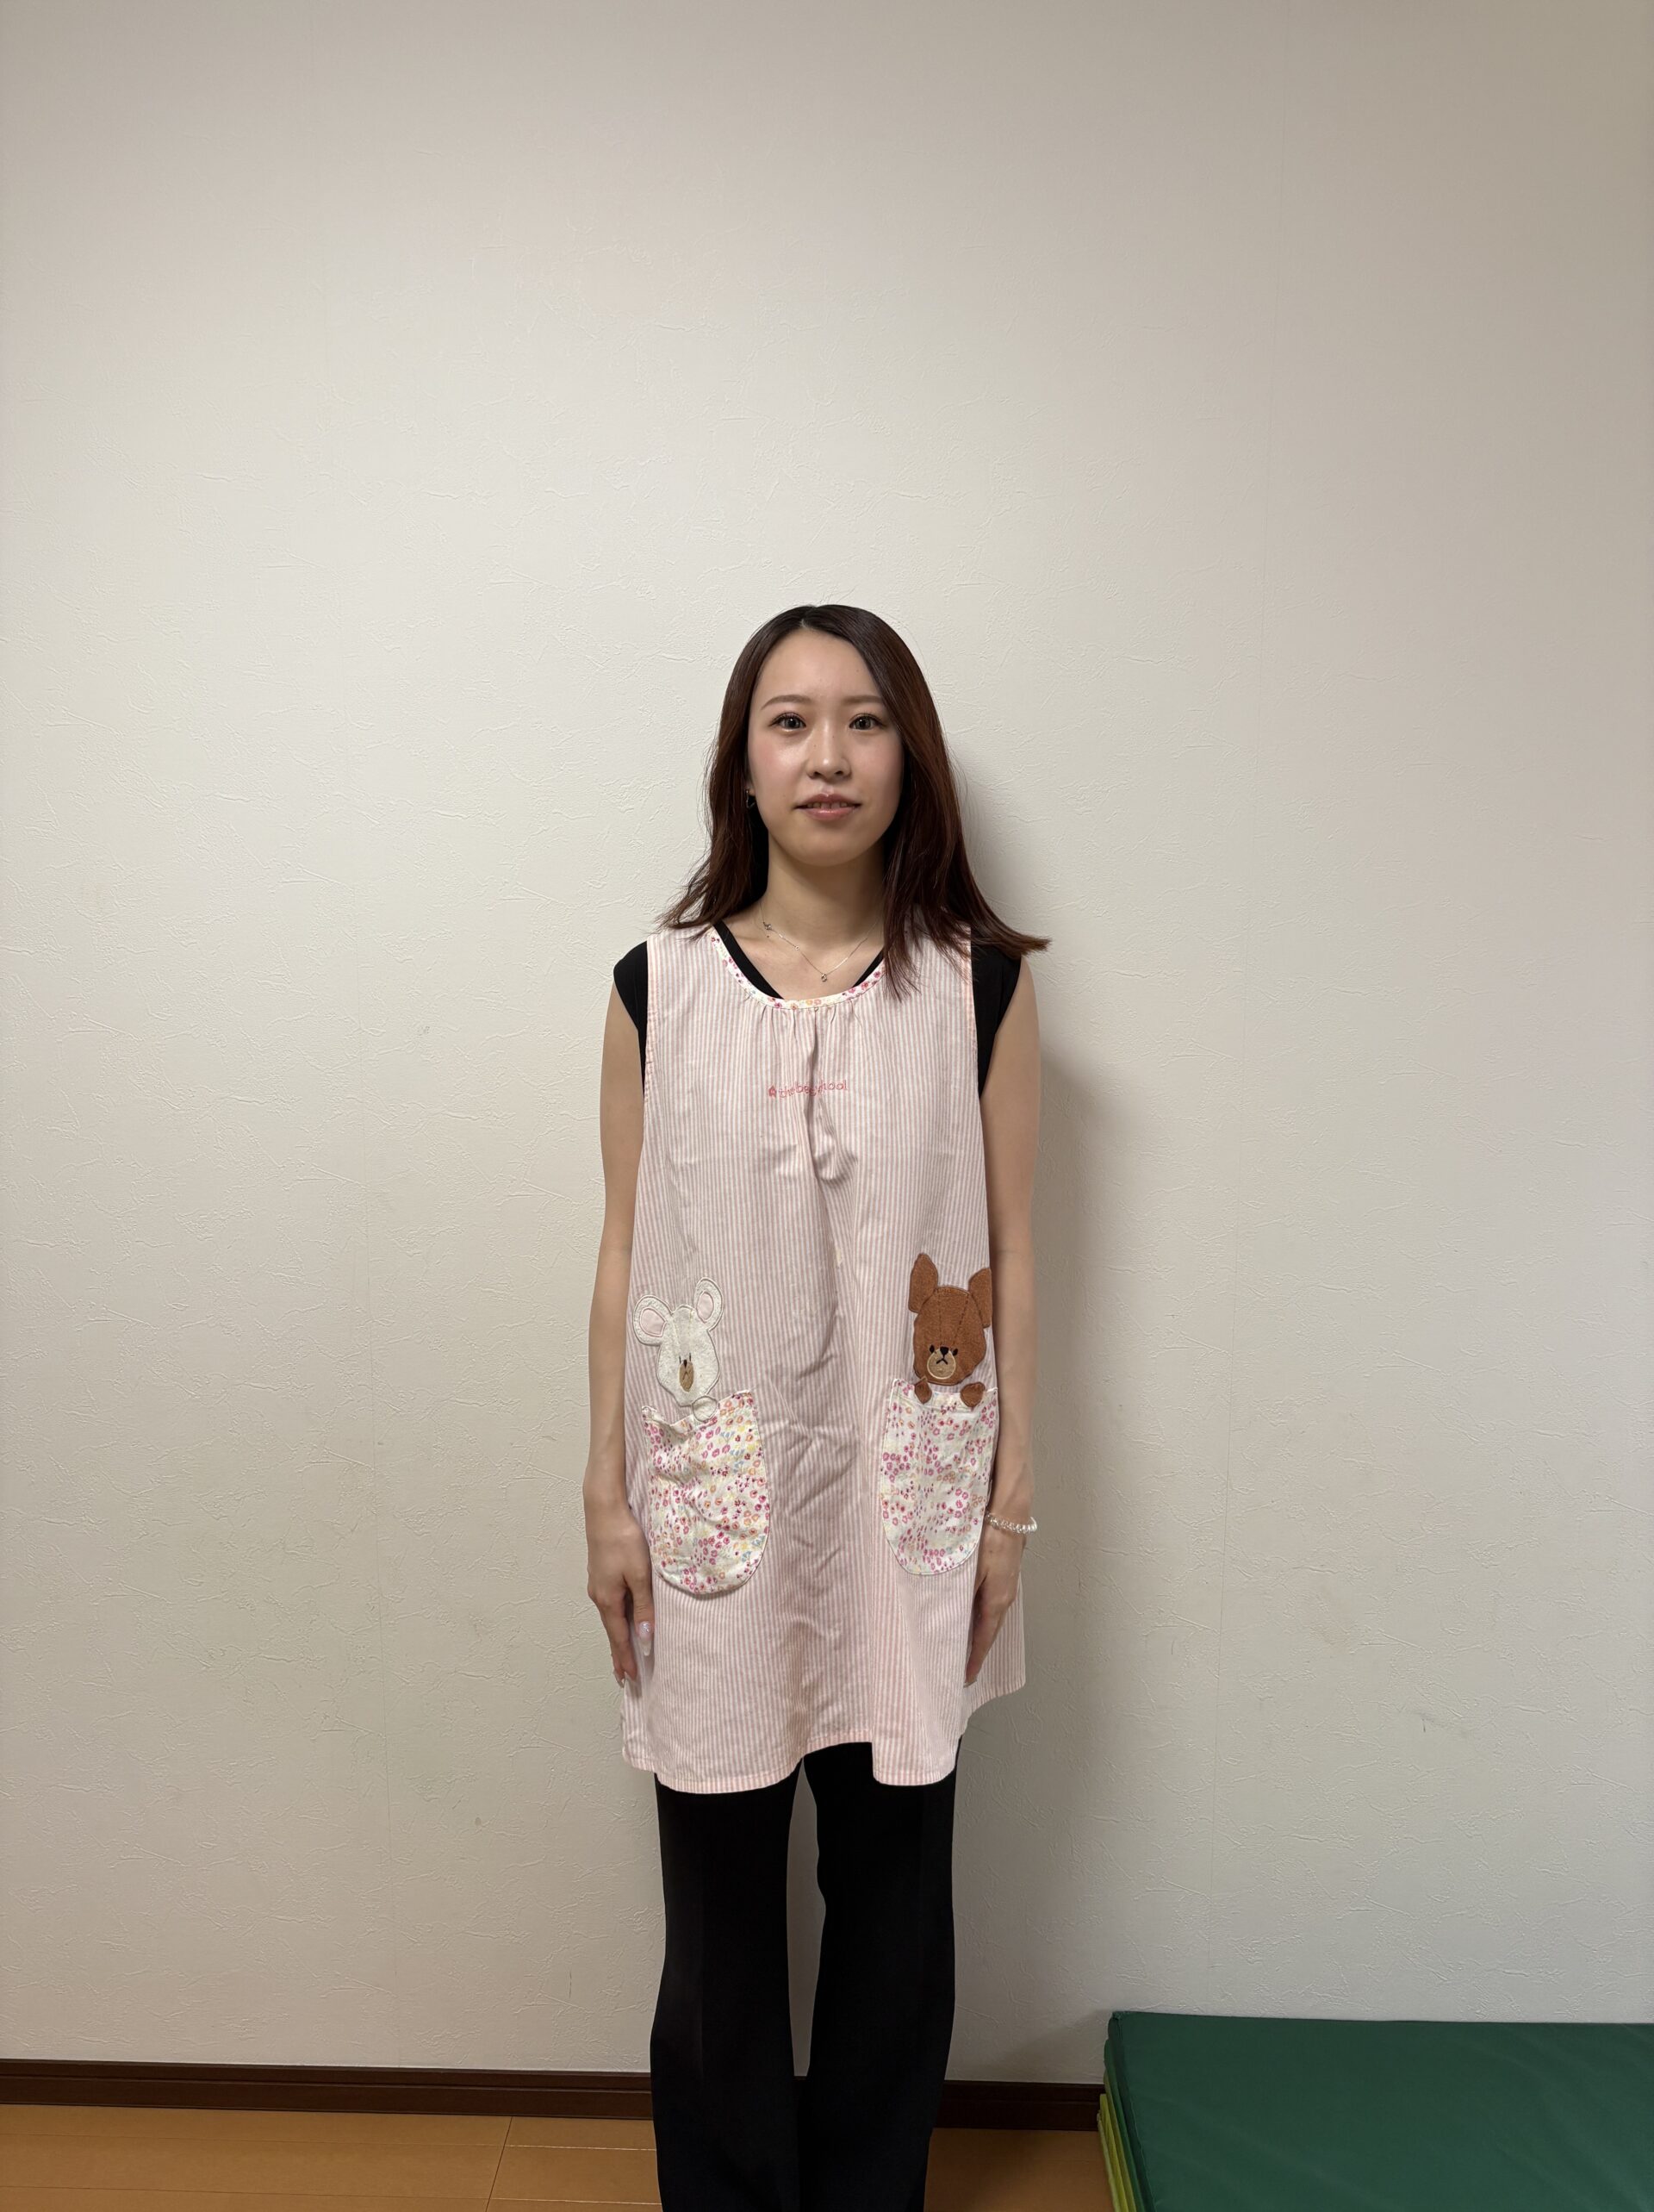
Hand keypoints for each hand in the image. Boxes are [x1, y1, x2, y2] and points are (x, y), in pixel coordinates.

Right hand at [585, 1491, 653, 1685]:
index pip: (619, 1637)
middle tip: (622, 1677)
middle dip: (619, 1654)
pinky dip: (616, 1620)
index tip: (630, 1679)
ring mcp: (598, 1585)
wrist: (604, 1511)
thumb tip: (645, 1639)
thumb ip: (644, 1607)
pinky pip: (611, 1605)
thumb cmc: (624, 1541)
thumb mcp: (640, 1575)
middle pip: (612, 1631)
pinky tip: (621, 1620)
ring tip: (623, 1655)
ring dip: (618, 1637)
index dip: (626, 1658)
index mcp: (608, 1600)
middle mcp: (599, 1596)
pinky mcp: (601, 1574)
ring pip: (611, 1618)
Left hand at [965, 1519, 1024, 1684]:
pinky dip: (985, 1618)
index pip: (984, 1638)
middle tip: (966, 1670)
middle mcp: (1006, 1598)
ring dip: (983, 1635)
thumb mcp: (970, 1569)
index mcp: (996, 1601)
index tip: (967, 1679)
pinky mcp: (1007, 1577)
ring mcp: (1009, 1587)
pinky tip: (976, 1617)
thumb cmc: (988, 1539)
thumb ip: (962, 1594)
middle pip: (990, 1632)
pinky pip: (995, 1606)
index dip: (975, 1659)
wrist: (1010, 1514)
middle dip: (979, 1651)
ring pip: (993, 1618)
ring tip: (969, 1649)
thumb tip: (953, 1619)